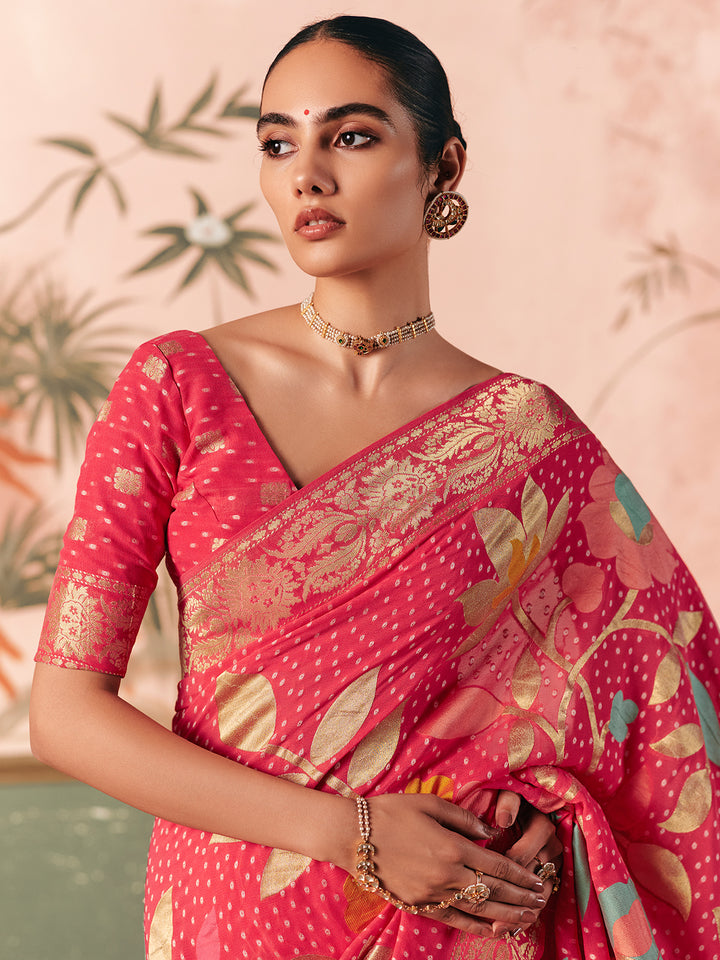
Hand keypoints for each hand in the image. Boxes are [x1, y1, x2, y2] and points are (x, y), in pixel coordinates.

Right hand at [361, 793, 547, 937]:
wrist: (353, 836)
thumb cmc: (391, 813)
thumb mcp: (429, 803)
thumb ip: (463, 817)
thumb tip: (489, 832)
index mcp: (453, 847)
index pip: (498, 865)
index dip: (521, 875)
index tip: (538, 880)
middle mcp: (447, 875)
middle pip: (494, 890)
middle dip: (521, 897)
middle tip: (542, 901)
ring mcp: (433, 894)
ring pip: (479, 909)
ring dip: (507, 915)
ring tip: (527, 919)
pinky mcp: (419, 905)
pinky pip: (454, 920)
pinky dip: (477, 926)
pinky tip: (494, 930)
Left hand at [489, 794, 562, 937]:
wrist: (529, 802)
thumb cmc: (513, 799)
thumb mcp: (511, 793)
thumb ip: (508, 802)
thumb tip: (503, 820)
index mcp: (543, 828)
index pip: (524, 854)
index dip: (505, 869)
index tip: (485, 879)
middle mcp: (552, 848)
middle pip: (532, 880)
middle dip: (512, 899)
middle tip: (492, 918)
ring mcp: (554, 863)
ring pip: (538, 895)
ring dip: (519, 914)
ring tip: (498, 930)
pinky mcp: (551, 874)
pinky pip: (539, 899)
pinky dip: (525, 914)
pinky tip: (510, 929)